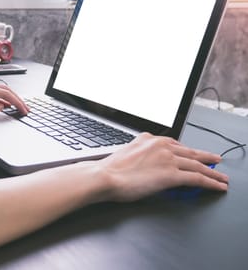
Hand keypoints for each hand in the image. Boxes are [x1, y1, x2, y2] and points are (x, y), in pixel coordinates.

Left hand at [0, 80, 28, 115]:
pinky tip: (3, 104)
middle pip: (4, 90)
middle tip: (25, 109)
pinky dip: (1, 99)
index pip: (3, 93)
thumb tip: (0, 105)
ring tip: (18, 107)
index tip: (23, 109)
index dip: (16, 102)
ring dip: (10, 98)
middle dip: (16, 99)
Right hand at [99, 133, 227, 201]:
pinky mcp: (171, 175)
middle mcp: (160, 146)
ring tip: (222, 177)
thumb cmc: (109, 169)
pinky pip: (197, 178)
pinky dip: (211, 182)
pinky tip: (217, 186)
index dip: (187, 151)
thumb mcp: (126, 153)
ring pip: (197, 165)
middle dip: (205, 157)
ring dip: (213, 172)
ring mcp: (167, 159)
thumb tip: (148, 164)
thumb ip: (141, 154)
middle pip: (189, 152)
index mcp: (148, 139)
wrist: (103, 176)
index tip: (193, 153)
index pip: (174, 144)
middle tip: (216, 160)